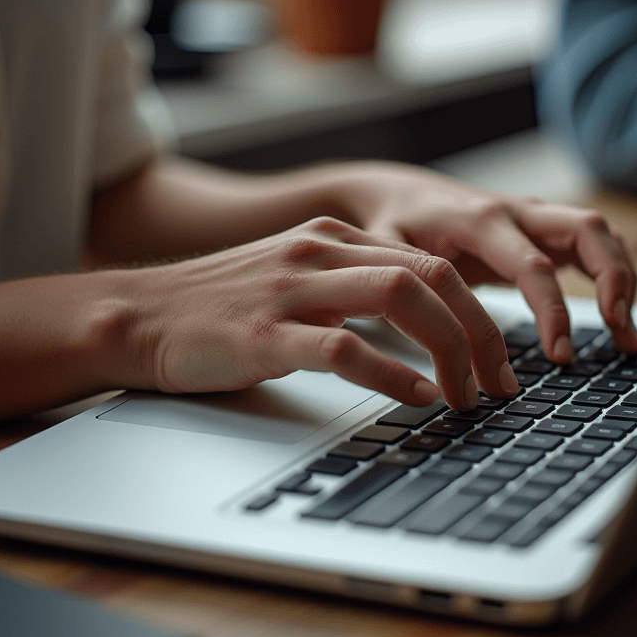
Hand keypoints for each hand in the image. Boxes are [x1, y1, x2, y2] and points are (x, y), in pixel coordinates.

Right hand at [116, 217, 518, 410]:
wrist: (138, 316)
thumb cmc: (222, 309)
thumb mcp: (297, 279)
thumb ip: (352, 287)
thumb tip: (420, 326)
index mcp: (334, 238)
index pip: (430, 264)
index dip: (478, 313)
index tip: (496, 359)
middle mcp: (320, 252)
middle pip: (430, 277)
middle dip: (479, 333)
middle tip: (499, 384)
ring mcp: (292, 288)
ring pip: (400, 300)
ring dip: (448, 352)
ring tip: (467, 396)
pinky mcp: (264, 333)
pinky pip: (345, 347)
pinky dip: (392, 375)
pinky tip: (416, 398)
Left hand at [345, 165, 636, 358]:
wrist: (396, 192)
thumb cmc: (392, 224)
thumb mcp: (387, 254)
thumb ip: (411, 287)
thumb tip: (438, 337)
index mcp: (479, 221)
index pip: (533, 265)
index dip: (554, 310)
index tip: (560, 355)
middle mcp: (516, 212)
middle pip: (588, 230)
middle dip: (614, 279)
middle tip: (619, 331)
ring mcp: (533, 216)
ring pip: (599, 233)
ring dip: (624, 279)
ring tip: (628, 338)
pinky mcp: (541, 229)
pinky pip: (592, 244)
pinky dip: (614, 277)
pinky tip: (618, 320)